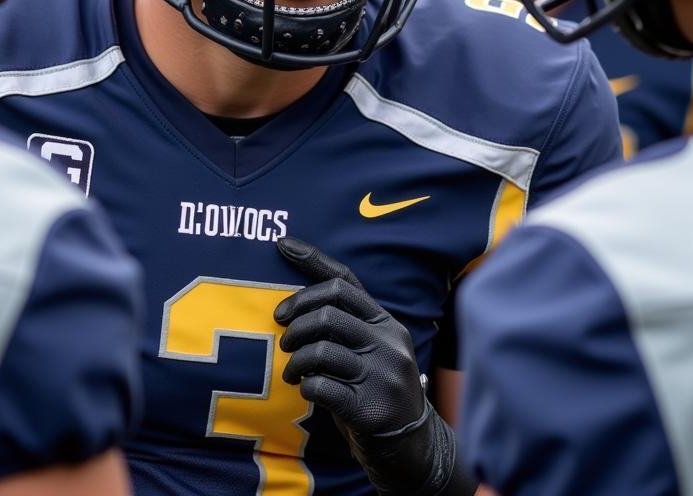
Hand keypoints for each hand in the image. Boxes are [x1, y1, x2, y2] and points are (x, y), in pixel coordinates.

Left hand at [274, 236, 475, 495]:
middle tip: (284, 338)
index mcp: (386, 323)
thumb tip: (298, 299)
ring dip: (295, 359)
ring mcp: (381, 375)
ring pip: (321, 350)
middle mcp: (388, 343)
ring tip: (291, 370)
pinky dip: (306, 386)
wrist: (411, 446)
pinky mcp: (369, 407)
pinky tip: (307, 389)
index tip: (281, 246)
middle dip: (296, 323)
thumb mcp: (373, 348)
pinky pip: (322, 387)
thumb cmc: (379, 388)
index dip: (309, 261)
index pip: (344, 281)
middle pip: (328, 314)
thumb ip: (348, 323)